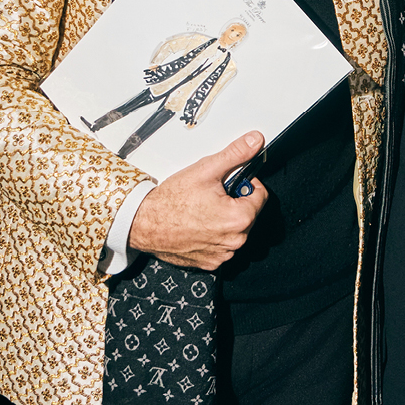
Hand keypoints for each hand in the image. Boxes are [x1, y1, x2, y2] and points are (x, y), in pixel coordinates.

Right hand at [127, 130, 267, 270]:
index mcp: (240, 218)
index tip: (231, 182)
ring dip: (225, 220)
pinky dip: (214, 236)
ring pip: (235, 231)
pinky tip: (198, 225)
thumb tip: (255, 141)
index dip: (246, 184)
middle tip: (212, 195)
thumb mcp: (206, 170)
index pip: (260, 195)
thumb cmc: (171, 201)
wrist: (144, 223)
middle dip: (235, 202)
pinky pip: (221, 246)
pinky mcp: (210, 263)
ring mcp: (222, 255)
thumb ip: (236, 154)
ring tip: (203, 210)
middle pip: (248, 214)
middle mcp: (235, 241)